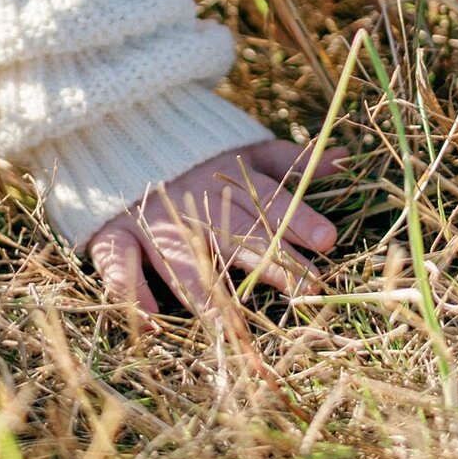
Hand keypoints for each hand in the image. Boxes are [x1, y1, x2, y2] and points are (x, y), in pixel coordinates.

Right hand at [87, 138, 342, 317]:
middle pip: (235, 233)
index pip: (267, 199)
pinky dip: (130, 288)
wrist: (122, 130)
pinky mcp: (112, 231)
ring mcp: (150, 219)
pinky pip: (118, 261)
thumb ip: (289, 159)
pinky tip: (152, 320)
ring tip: (232, 328)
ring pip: (181, 258)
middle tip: (306, 287)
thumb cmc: (196, 154)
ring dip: (205, 292)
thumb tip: (345, 158)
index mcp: (224, 178)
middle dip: (271, 261)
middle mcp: (192, 201)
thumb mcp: (243, 149)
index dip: (296, 218)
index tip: (328, 241)